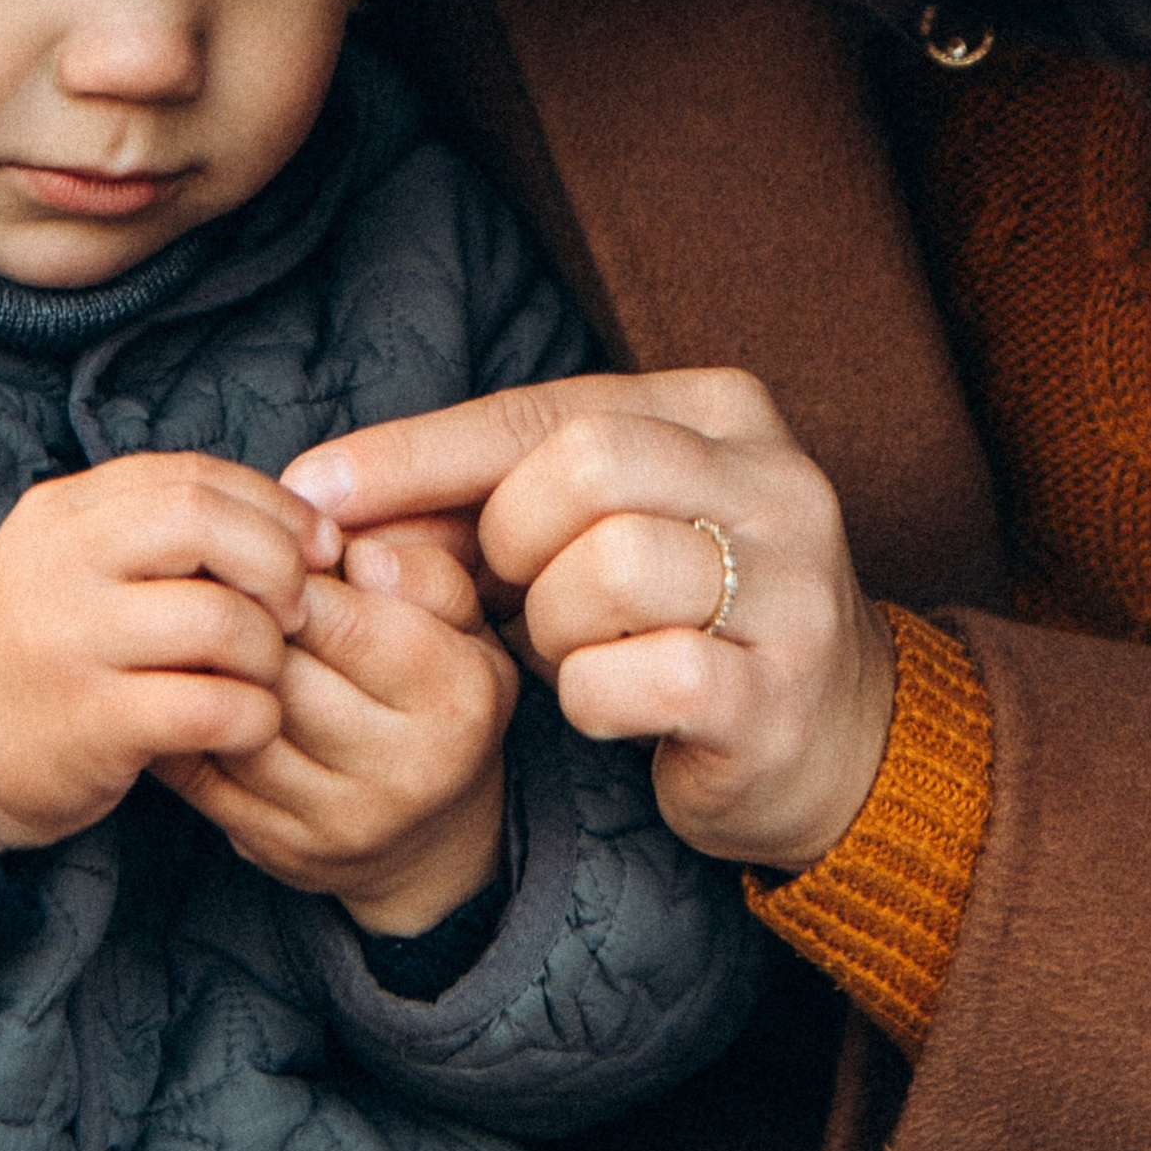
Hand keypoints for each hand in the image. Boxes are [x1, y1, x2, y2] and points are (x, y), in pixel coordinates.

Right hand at [0, 452, 341, 850]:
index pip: (191, 476)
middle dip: (278, 564)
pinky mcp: (89, 723)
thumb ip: (154, 529)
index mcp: (63, 514)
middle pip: (204, 523)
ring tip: (262, 676)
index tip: (315, 546)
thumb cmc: (39, 651)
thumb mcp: (72, 563)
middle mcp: (61, 565)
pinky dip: (252, 717)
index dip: (272, 506)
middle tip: (295, 611)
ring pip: (219, 620)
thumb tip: (288, 520)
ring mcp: (71, 643)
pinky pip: (209, 707)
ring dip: (269, 653)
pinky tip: (245, 726)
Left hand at [161, 522, 514, 930]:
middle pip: (283, 674)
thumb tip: (362, 555)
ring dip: (208, 669)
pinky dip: (188, 720)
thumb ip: (428, 574)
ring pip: (237, 723)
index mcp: (457, 701)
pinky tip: (188, 684)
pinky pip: (206, 774)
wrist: (430, 832)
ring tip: (198, 628)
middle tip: (219, 585)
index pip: (345, 620)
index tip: (273, 557)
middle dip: (243, 620)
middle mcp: (406, 772)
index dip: (291, 577)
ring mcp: (340, 820)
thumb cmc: (440, 696)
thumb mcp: (466, 628)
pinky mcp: (283, 849)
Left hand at [286, 372, 896, 871]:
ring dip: (553, 627)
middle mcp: (774, 481)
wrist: (835, 744)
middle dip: (510, 541)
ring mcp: (790, 587)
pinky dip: (592, 699)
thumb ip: (490, 500)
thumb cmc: (682, 619)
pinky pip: (639, 676)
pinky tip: (610, 705)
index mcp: (723, 412)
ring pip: (610, 567)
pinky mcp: (778, 693)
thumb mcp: (597, 530)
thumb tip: (328, 499)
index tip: (314, 488)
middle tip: (510, 596)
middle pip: (582, 468)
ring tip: (572, 651)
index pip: (545, 406)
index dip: (420, 452)